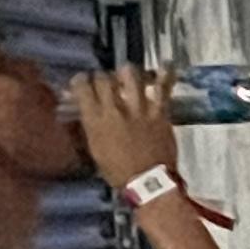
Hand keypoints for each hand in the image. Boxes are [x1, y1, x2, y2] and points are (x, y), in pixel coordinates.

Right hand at [70, 67, 180, 197]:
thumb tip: (85, 112)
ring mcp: (138, 109)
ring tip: (128, 75)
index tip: (84, 81)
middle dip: (103, 77)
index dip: (82, 81)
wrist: (148, 183)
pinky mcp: (160, 112)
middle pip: (104, 78)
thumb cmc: (118, 172)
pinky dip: (166, 75)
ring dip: (127, 73)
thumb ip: (89, 126)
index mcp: (94, 120)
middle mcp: (114, 110)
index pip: (82, 87)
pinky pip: (163, 88)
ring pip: (130, 75)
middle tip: (108, 82)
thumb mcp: (95, 149)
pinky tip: (167, 65)